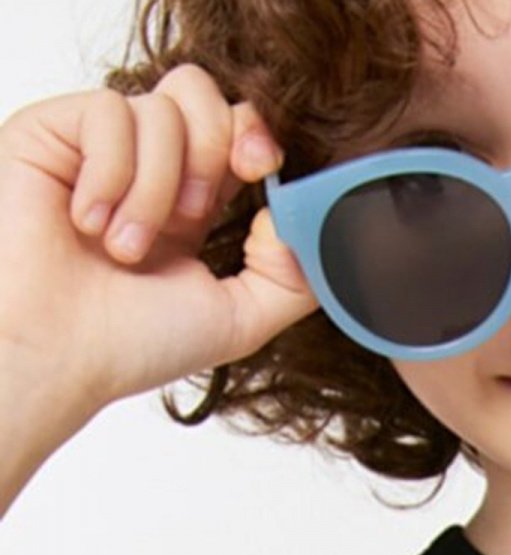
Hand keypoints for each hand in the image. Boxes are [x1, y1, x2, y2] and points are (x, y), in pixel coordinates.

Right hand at [0, 65, 317, 438]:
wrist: (61, 353)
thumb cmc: (131, 342)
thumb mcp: (239, 318)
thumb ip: (291, 276)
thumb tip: (306, 214)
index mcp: (189, 201)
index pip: (232, 127)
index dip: (255, 133)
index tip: (262, 166)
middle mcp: (144, 166)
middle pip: (199, 93)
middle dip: (210, 152)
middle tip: (190, 215)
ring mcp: (98, 147)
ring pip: (158, 109)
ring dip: (154, 189)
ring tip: (125, 248)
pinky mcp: (52, 131)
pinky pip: (106, 112)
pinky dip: (109, 175)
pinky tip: (87, 221)